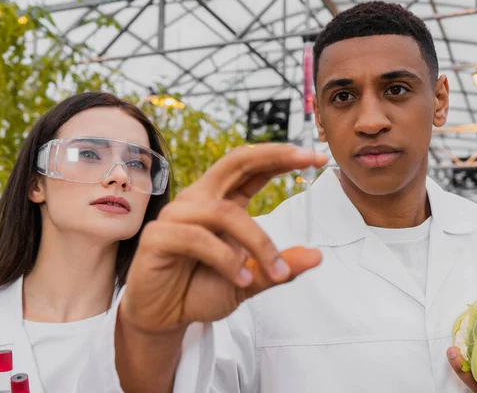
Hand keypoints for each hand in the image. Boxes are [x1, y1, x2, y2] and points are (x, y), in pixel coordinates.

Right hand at [120, 144, 327, 333]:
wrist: (166, 319)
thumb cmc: (202, 291)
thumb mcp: (252, 280)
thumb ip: (279, 266)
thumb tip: (316, 256)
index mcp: (221, 202)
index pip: (251, 168)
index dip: (282, 157)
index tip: (317, 157)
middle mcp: (199, 200)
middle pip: (235, 161)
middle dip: (274, 156)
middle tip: (308, 158)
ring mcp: (176, 215)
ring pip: (224, 212)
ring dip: (257, 242)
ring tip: (275, 272)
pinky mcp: (158, 236)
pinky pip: (198, 238)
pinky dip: (226, 259)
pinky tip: (241, 279)